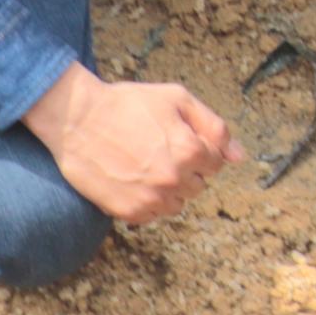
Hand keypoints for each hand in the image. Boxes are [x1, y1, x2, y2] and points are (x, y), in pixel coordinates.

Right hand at [24, 64, 236, 224]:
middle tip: (158, 150)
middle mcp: (174, 178)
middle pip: (198, 185)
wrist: (76, 119)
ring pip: (177, 204)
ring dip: (168, 189)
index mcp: (190, 150)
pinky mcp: (128, 212)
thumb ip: (213, 127)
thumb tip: (239, 156)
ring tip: (144, 165)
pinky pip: (153, 216)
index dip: (199, 150)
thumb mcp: (176, 99)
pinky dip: (147, 202)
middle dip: (186, 170)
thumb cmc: (127, 104)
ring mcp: (151, 198)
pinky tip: (132, 180)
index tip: (177, 139)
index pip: (215, 163)